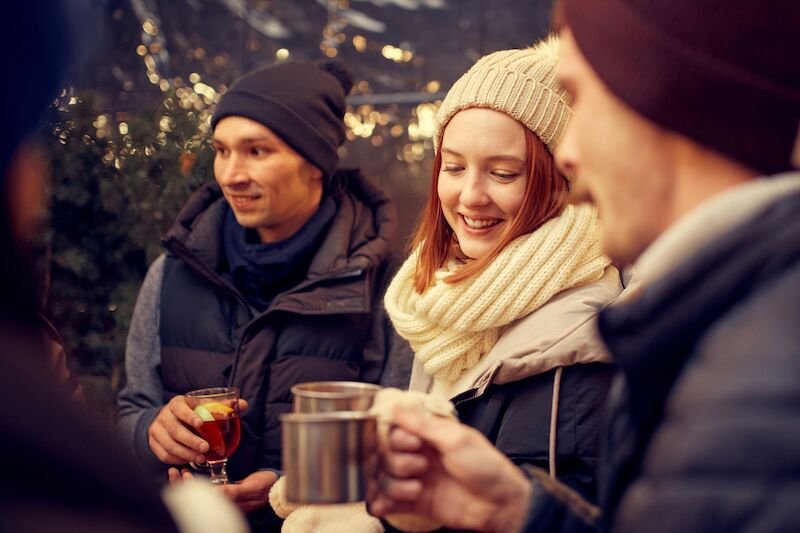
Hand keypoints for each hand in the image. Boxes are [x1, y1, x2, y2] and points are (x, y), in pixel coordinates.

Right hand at [148, 396, 247, 464]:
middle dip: (191, 440)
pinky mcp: (154, 444)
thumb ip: (222, 406)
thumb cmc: (191, 412)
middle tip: (205, 448)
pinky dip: (178, 459)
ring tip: (201, 459)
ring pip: (169, 444)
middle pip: (175, 429)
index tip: (201, 423)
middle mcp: (164, 416)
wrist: (167, 419)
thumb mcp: (202, 406)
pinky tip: (189, 461)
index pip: (180, 408)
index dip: (189, 415)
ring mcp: (156, 431)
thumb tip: (244, 404)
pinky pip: (164, 455)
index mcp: (176, 403)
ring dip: (186, 453)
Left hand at [167, 467, 276, 513]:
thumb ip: (234, 491)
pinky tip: (191, 473)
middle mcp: (222, 503)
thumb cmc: (267, 487)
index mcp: (227, 505)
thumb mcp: (252, 487)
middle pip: (196, 499)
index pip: (201, 500)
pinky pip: (205, 489)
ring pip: (198, 494)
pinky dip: (195, 482)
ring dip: (186, 484)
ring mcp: (224, 498)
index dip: (189, 489)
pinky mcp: (226, 492)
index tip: (184, 475)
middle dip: (181, 486)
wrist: (278, 488)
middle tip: (173, 471)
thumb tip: (215, 493)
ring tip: (177, 472)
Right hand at [367, 407, 531, 532]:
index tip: (413, 443)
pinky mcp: (417, 503)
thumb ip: (424, 425)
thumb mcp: (456, 439)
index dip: (398, 438)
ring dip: (395, 484)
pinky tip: (384, 505)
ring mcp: (417, 480)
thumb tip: (398, 407)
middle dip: (399, 461)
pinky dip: (382, 504)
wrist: (501, 505)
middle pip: (387, 455)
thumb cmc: (486, 467)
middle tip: (421, 466)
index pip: (396, 432)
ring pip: (386, 478)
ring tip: (417, 489)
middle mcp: (420, 456)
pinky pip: (390, 503)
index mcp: (429, 437)